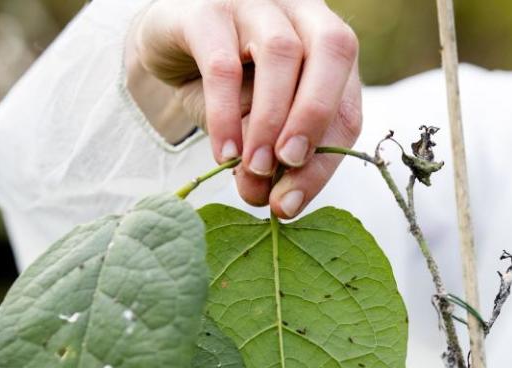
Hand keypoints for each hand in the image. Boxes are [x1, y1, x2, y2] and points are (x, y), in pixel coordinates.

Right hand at [126, 0, 362, 217]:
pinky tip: (224, 153)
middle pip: (333, 50)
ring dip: (270, 120)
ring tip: (253, 166)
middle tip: (288, 166)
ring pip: (281, 54)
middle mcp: (301, 12)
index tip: (292, 200)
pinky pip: (222, 65)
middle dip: (315, 116)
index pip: (346, 98)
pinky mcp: (206, 11)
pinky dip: (226, 115)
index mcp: (328, 43)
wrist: (165, 46)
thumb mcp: (258, 123)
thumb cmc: (227, 84)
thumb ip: (275, 156)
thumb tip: (281, 204)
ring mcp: (256, 4)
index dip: (327, 154)